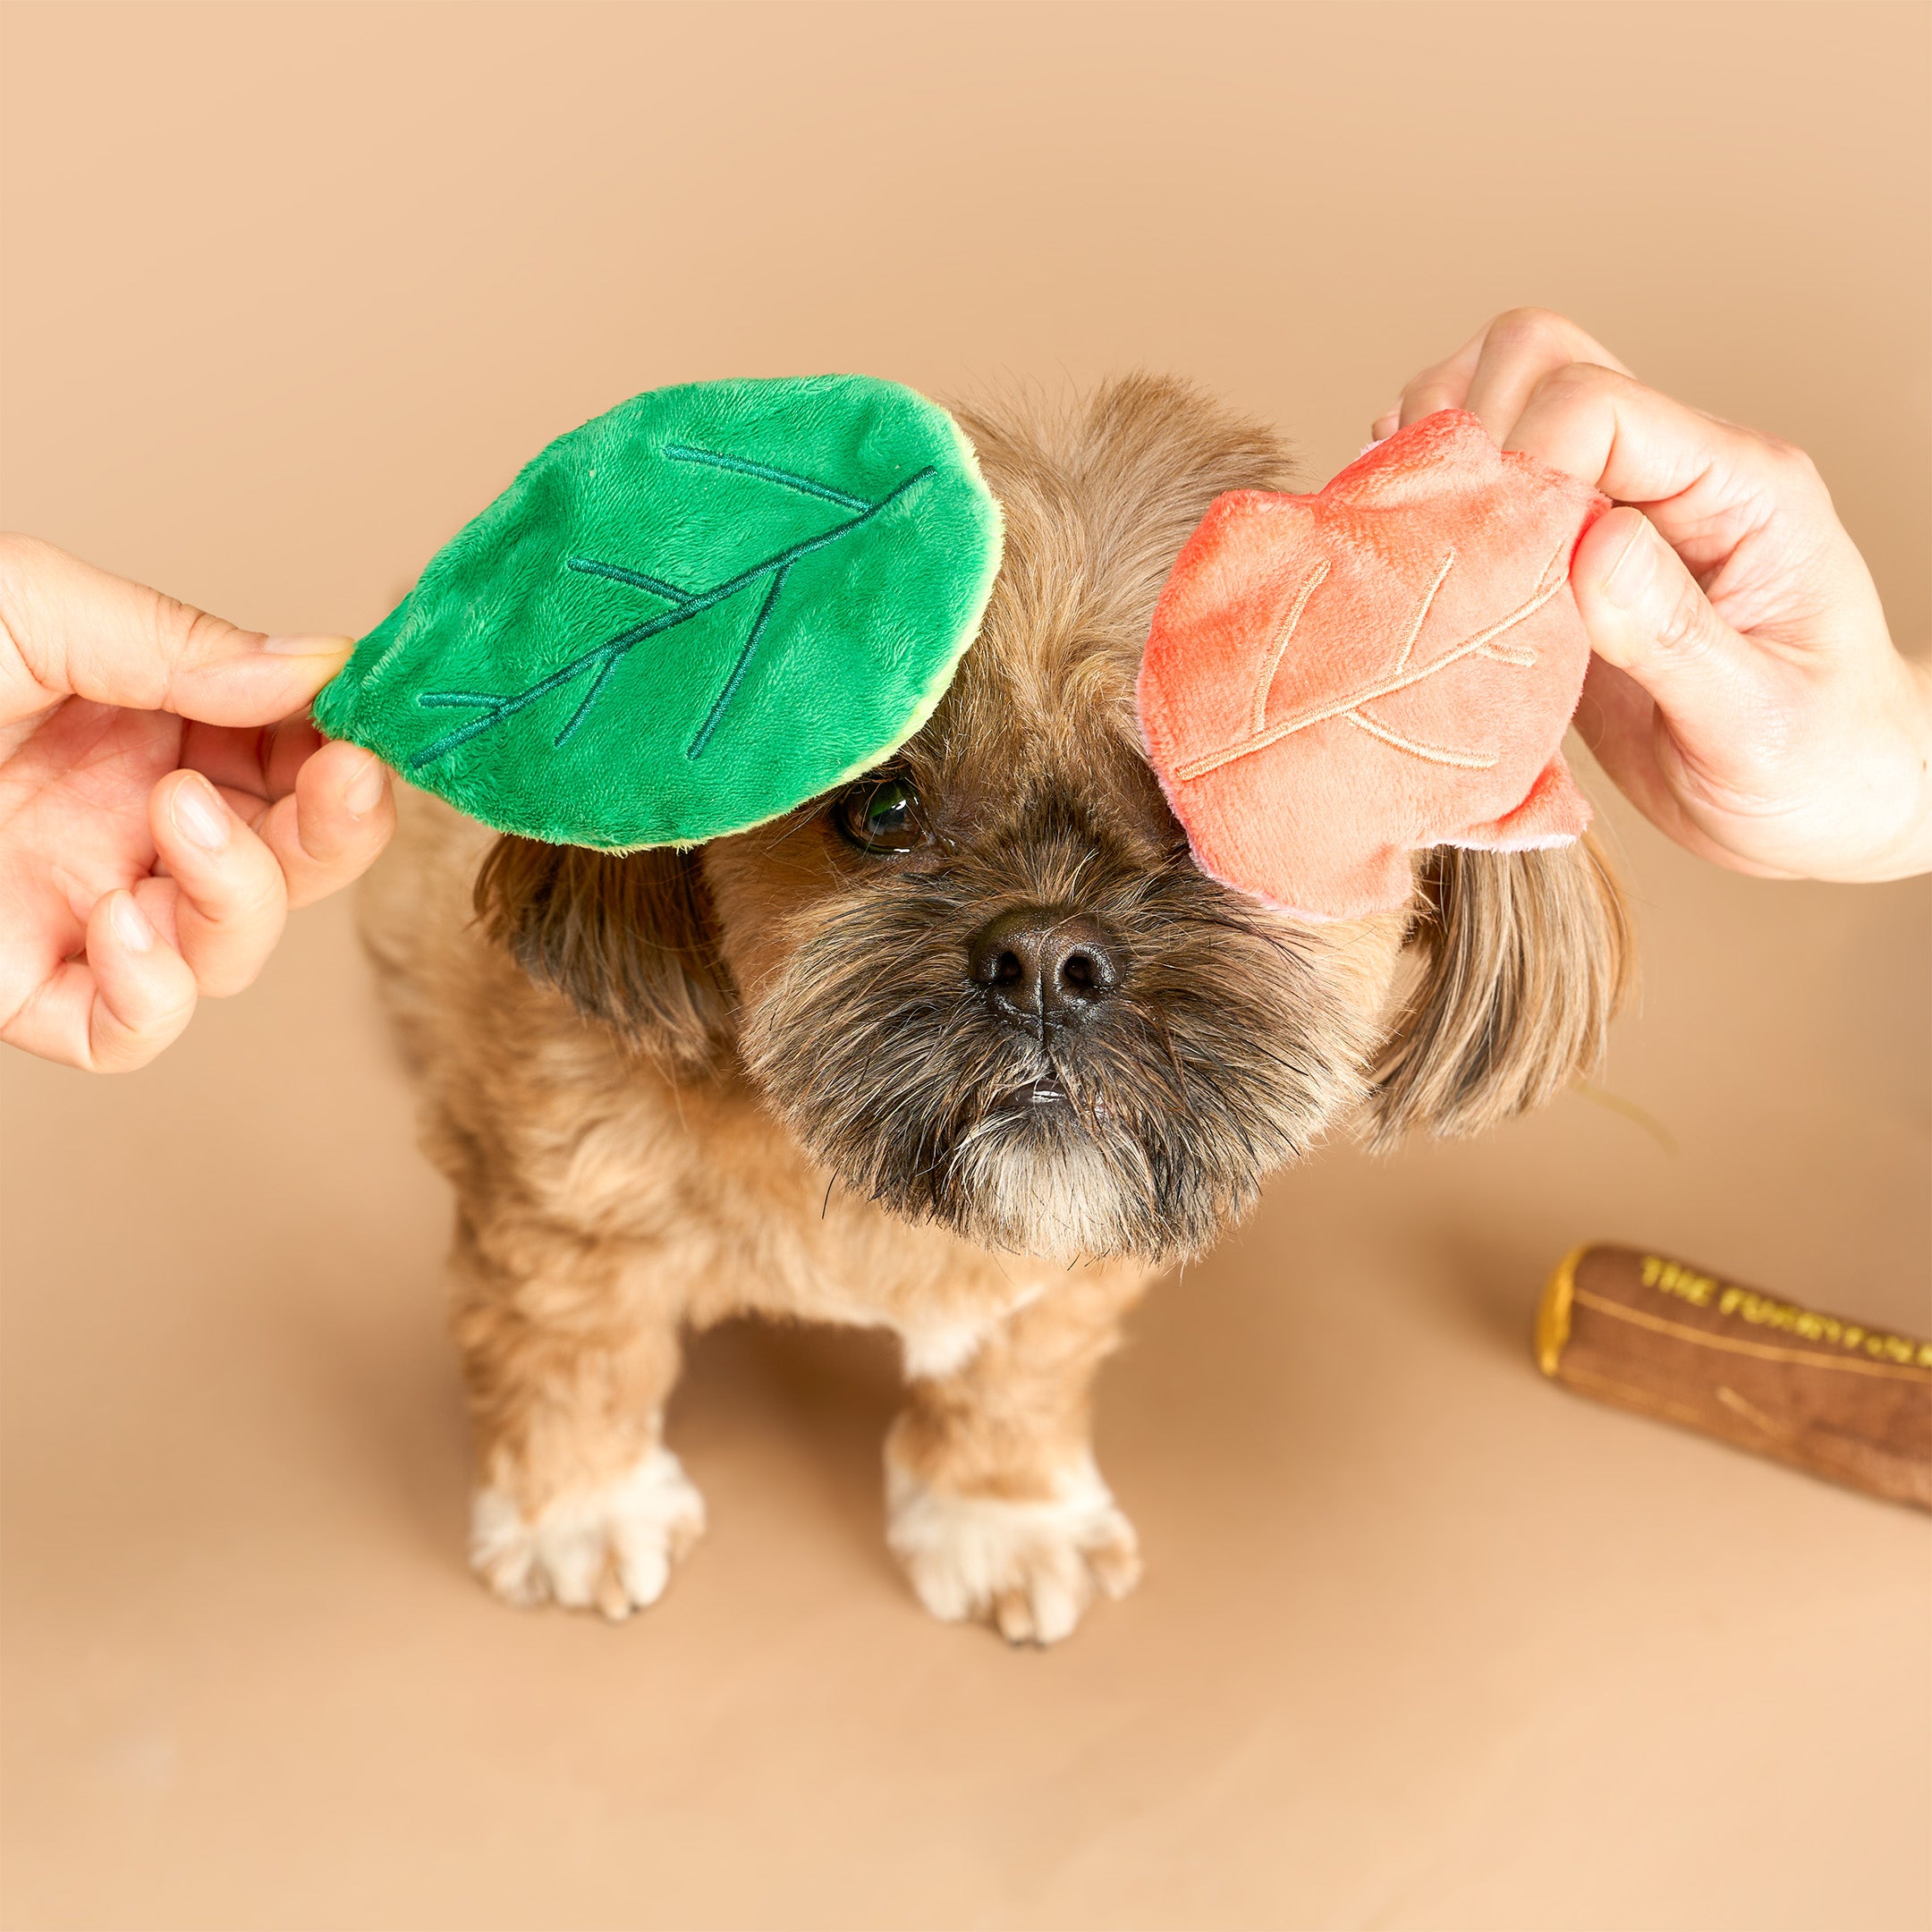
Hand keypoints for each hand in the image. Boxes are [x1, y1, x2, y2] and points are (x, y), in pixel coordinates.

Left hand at [0, 536, 394, 1070]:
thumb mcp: (27, 606)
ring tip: (177, 828)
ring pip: (233, 947)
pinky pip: (130, 1029)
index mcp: (144, 725)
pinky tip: (121, 921)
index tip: (376, 722)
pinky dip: (154, 991)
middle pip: (295, 858)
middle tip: (337, 780)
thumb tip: (315, 668)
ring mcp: (84, 907)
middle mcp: (130, 821)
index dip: (351, 744)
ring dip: (240, 896)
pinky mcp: (26, 986)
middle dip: (336, 826)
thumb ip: (174, 641)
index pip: (293, 749)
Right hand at [1376, 310, 1931, 881]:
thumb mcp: (1756, 722)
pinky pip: (1479, 480)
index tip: (1490, 563)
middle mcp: (1672, 474)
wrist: (1823, 806)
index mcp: (1739, 489)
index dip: (1519, 462)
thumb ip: (1673, 633)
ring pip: (1491, 398)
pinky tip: (1426, 572)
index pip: (1595, 404)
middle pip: (1535, 359)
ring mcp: (1613, 506)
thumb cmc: (1814, 768)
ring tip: (1424, 556)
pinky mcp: (1562, 552)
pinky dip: (1432, 506)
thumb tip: (1590, 547)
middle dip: (1465, 437)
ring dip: (1438, 462)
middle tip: (1443, 549)